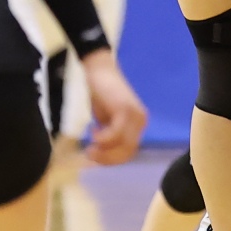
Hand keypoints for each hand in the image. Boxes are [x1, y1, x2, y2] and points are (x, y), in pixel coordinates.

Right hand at [81, 50, 147, 164]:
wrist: (99, 71)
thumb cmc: (101, 95)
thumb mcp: (107, 121)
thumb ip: (111, 136)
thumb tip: (105, 154)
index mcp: (138, 125)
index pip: (128, 153)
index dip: (111, 160)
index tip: (95, 157)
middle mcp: (141, 121)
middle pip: (127, 153)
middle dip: (107, 159)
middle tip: (89, 153)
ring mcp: (135, 115)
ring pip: (122, 146)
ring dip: (103, 151)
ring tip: (90, 144)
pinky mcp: (125, 110)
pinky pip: (116, 134)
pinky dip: (102, 138)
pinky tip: (93, 130)